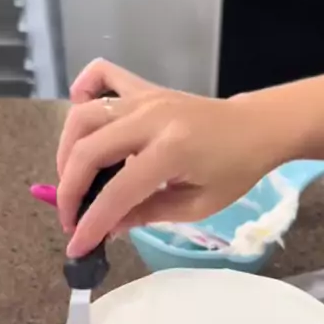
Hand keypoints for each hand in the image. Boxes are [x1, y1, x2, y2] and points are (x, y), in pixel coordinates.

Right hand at [57, 59, 293, 256]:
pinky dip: (81, 90)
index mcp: (171, 151)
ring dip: (67, 152)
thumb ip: (148, 214)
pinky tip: (78, 117)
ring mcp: (144, 98)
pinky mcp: (144, 87)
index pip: (117, 193)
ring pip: (83, 116)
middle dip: (70, 191)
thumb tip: (107, 227)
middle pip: (88, 151)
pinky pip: (102, 75)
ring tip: (73, 182)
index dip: (91, 224)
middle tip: (71, 218)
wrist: (257, 128)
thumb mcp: (198, 205)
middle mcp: (150, 118)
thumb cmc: (235, 170)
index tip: (77, 247)